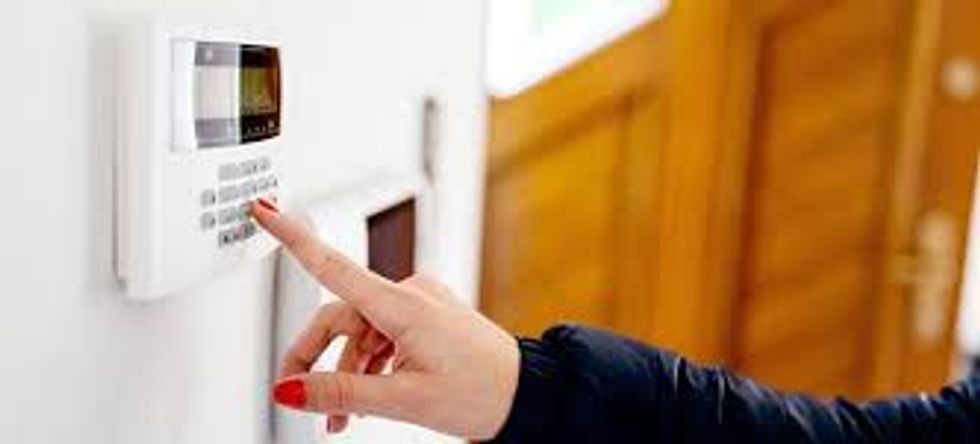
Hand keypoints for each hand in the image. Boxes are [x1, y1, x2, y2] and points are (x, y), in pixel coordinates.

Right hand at [251, 198, 520, 439]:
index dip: (292, 236)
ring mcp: (422, 306)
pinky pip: (385, 336)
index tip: (265, 211)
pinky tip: (366, 400)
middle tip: (299, 396)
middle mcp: (410, 295)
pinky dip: (370, 366)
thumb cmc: (482, 392)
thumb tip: (292, 389)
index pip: (332, 264)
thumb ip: (342, 392)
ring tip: (340, 418)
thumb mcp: (403, 399)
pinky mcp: (430, 319)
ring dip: (345, 372)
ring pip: (362, 332)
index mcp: (402, 304)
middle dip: (315, 357)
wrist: (527, 395)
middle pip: (339, 316)